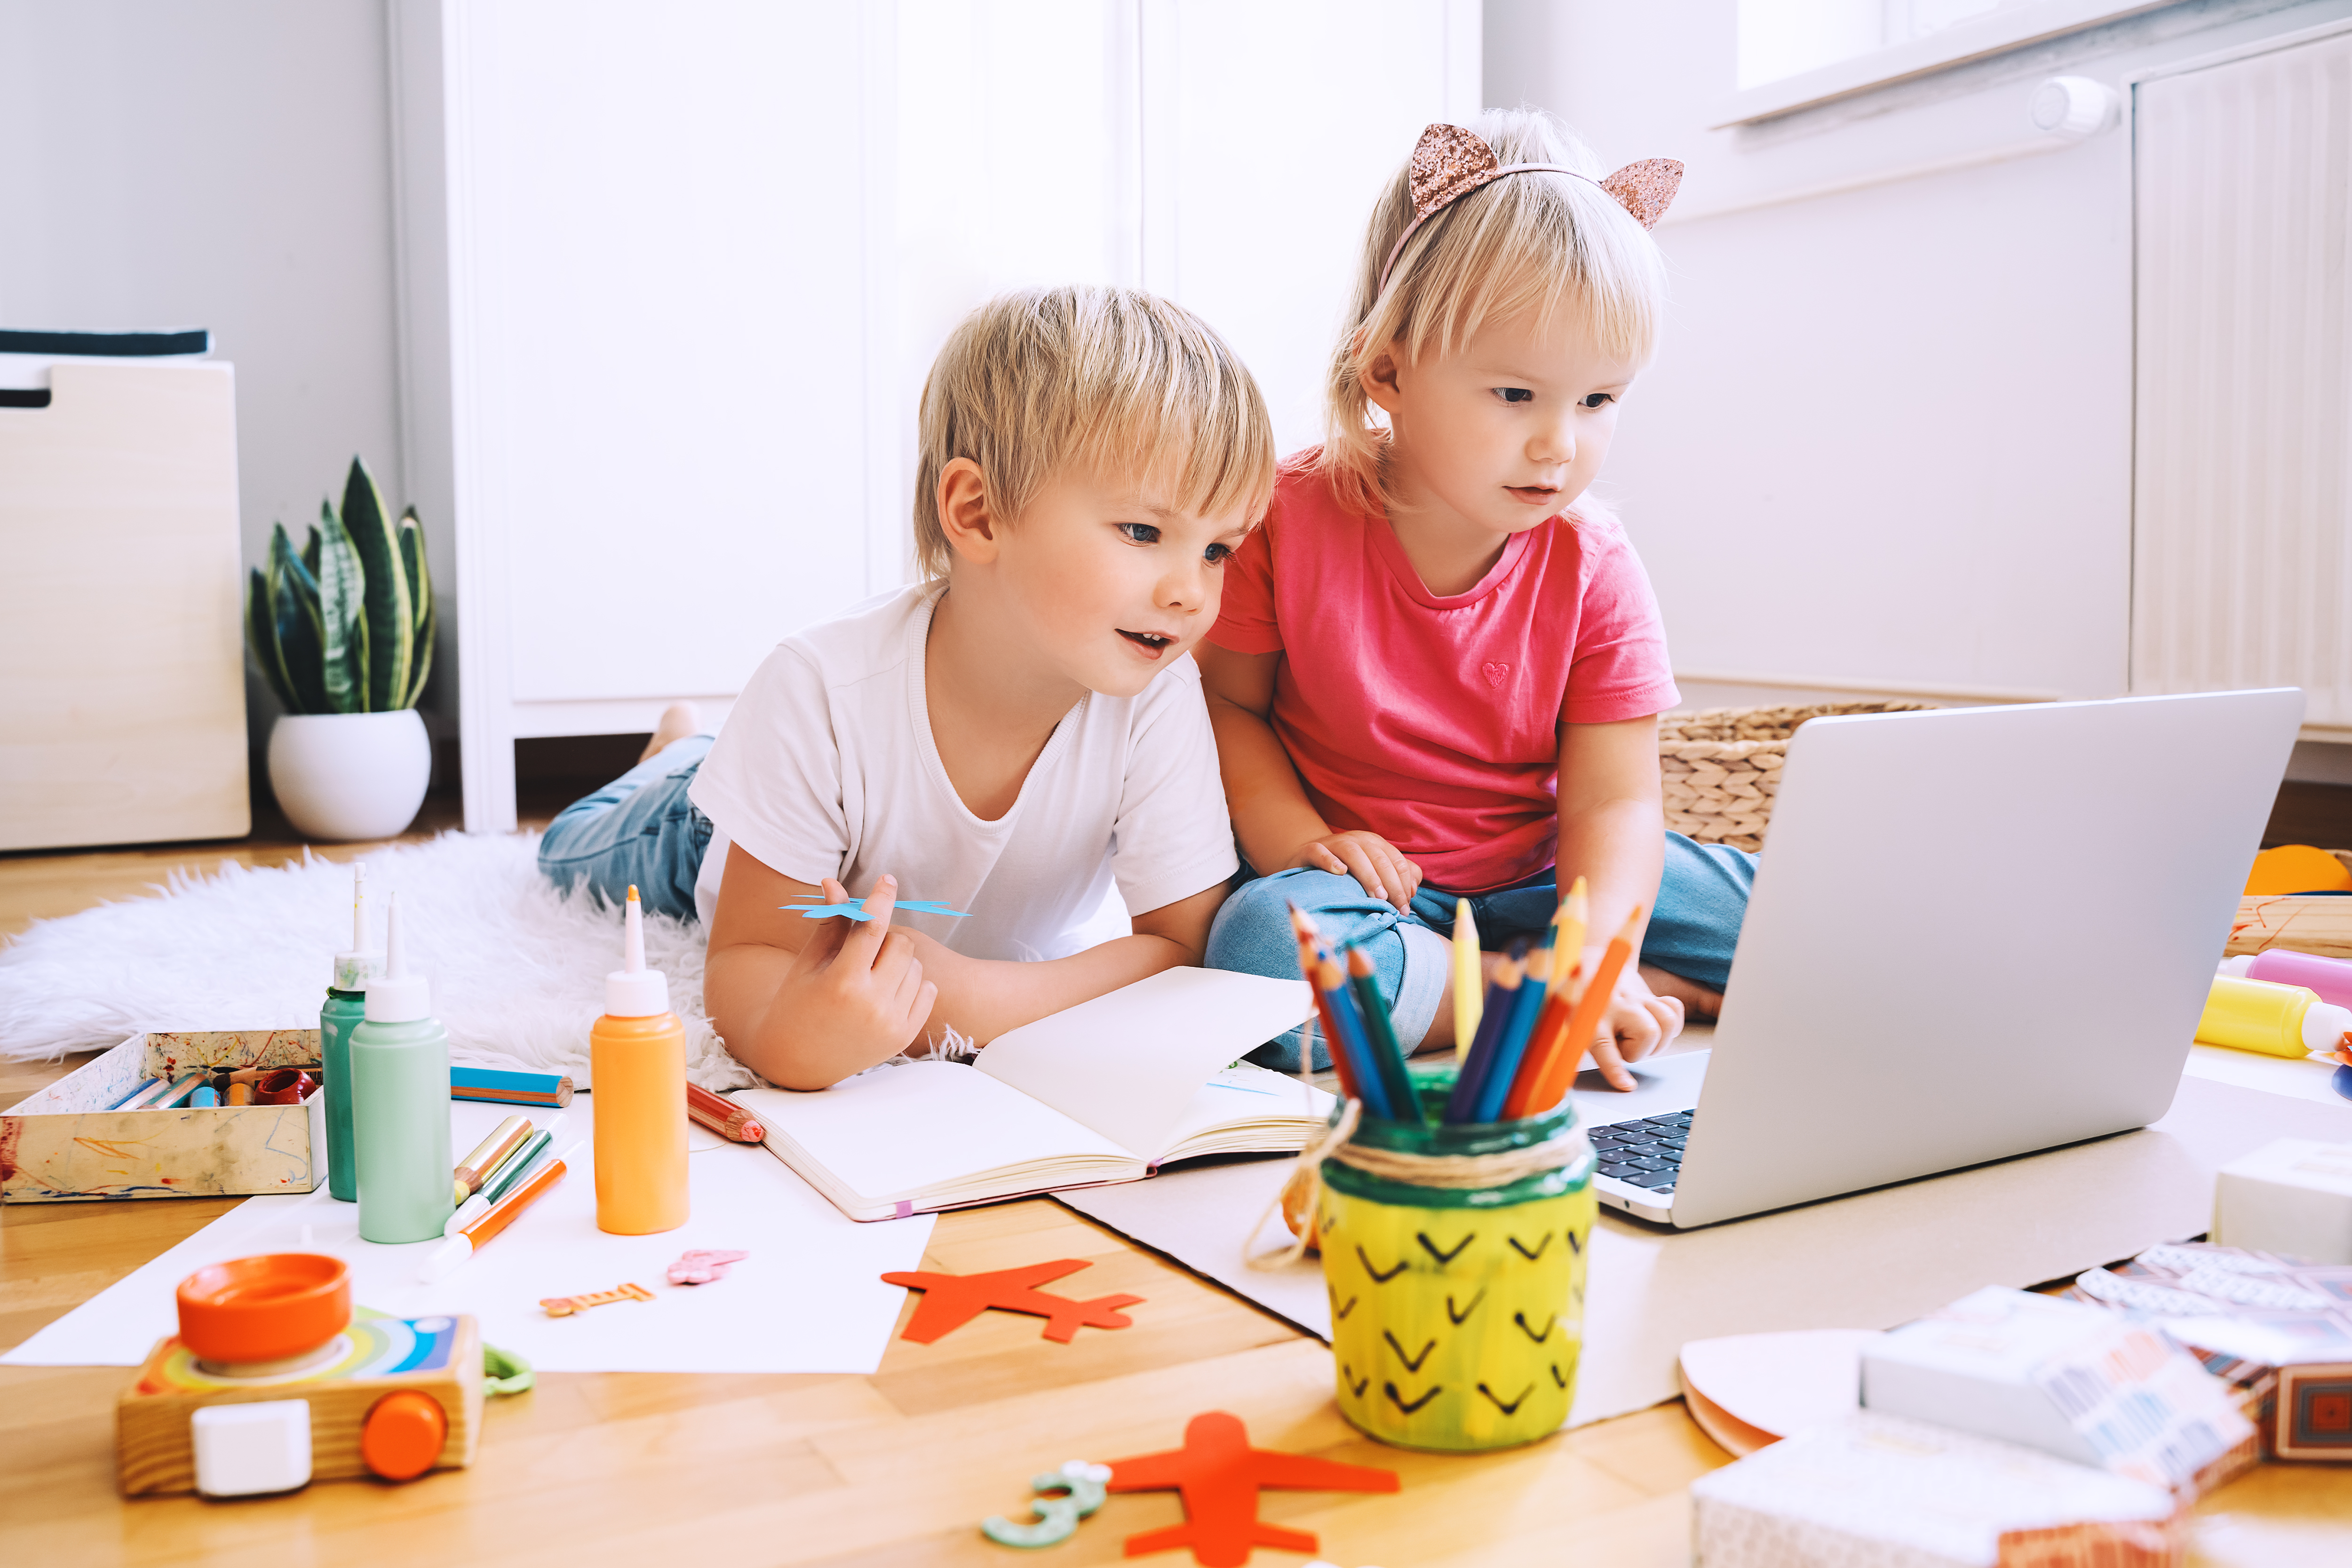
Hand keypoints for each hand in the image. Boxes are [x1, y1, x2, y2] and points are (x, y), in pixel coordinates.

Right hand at [773, 875, 936, 1066]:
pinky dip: (912, 984)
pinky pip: (928, 990)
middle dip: (885, 939)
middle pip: (901, 944)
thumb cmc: (797, 1005)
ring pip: (917, 966)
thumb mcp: (808, 964)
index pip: (872, 929)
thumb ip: (829, 924)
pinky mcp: (904, 1036)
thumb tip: (833, 882)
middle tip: (862, 952)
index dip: (881, 899)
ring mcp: (891, 1023)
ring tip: (871, 976)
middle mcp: (871, 1004)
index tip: (887, 879)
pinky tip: (886, 992)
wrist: (798, 1062)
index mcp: (842, 983)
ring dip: (898, 962)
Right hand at [1287, 830, 1421, 909]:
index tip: (1405, 908)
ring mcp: (1334, 843)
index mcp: (1375, 844)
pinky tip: (1340, 872)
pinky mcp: (1312, 849)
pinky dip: (1330, 860)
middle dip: (1392, 884)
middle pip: (1380, 858)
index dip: (1404, 885)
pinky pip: (1320, 851)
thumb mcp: (1374, 870)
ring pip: (1354, 853)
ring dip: (1369, 874)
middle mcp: (1357, 839)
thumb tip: (1413, 889)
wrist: (1307, 857)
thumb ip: (1397, 876)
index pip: (1397, 861)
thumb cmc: (1346, 869)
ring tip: (1378, 896)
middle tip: (1395, 908)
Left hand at [1585, 960, 1683, 1092]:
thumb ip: (1586, 1046)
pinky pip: (1674, 1009)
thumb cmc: (1582, 1002)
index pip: (1604, 1047)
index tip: (1627, 1086)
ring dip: (1659, 1039)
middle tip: (1626, 1046)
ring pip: (1666, 1022)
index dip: (1616, 1069)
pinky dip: (1671, 1022)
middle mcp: (1616, 1006)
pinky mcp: (1650, 995)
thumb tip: (1598, 1080)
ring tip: (1640, 1038)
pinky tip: (1655, 1024)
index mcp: (1591, 1018)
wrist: (1591, 966)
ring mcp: (1635, 997)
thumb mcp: (1573, 1025)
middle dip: (1642, 1050)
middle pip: (1648, 1034)